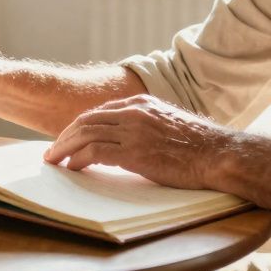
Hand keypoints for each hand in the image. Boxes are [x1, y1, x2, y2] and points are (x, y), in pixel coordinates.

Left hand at [42, 94, 234, 189]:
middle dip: (64, 136)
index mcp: (141, 103)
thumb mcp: (169, 123)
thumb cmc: (199, 145)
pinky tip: (73, 168)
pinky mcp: (134, 152)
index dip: (79, 126)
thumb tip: (129, 140)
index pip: (99, 112)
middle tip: (51, 151)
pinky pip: (95, 152)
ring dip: (65, 148)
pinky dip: (79, 159)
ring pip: (85, 133)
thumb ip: (146, 125)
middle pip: (86, 120)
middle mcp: (134, 112)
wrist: (218, 153)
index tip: (68, 139)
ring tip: (54, 160)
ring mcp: (133, 130)